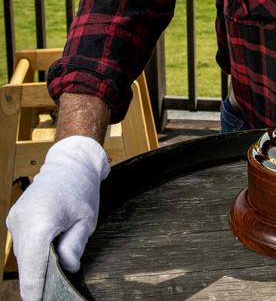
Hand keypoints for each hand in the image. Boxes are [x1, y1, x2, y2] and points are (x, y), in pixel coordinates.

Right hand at [6, 136, 109, 300]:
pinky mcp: (14, 217)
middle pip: (27, 265)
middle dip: (41, 276)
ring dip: (38, 260)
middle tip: (58, 280)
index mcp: (39, 223)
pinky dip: (35, 247)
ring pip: (24, 255)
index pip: (32, 271)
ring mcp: (15, 219)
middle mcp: (21, 222)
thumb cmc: (81, 187)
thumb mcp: (86, 220)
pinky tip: (51, 241)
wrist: (70, 161)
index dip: (37, 292)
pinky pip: (23, 242)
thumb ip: (74, 247)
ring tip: (58, 254)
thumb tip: (66, 271)